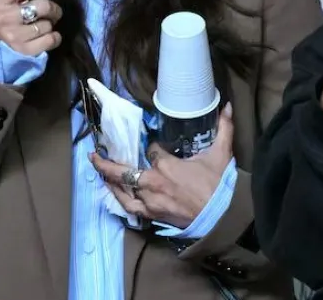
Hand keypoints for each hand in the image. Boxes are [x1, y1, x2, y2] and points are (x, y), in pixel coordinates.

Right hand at [0, 0, 71, 55]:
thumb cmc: (3, 17)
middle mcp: (3, 17)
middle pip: (43, 5)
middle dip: (52, 9)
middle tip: (49, 13)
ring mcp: (13, 35)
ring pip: (48, 24)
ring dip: (50, 25)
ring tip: (40, 26)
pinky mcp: (23, 51)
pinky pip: (51, 39)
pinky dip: (54, 38)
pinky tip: (44, 37)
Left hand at [90, 103, 234, 229]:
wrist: (222, 217)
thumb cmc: (220, 185)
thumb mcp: (221, 154)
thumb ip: (224, 127)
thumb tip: (228, 106)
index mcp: (166, 165)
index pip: (151, 150)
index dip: (152, 147)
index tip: (157, 145)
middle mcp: (152, 182)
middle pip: (124, 170)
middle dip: (107, 162)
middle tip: (94, 153)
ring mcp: (150, 200)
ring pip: (122, 189)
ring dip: (108, 179)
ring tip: (98, 170)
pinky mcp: (152, 215)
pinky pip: (129, 207)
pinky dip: (118, 198)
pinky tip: (112, 192)